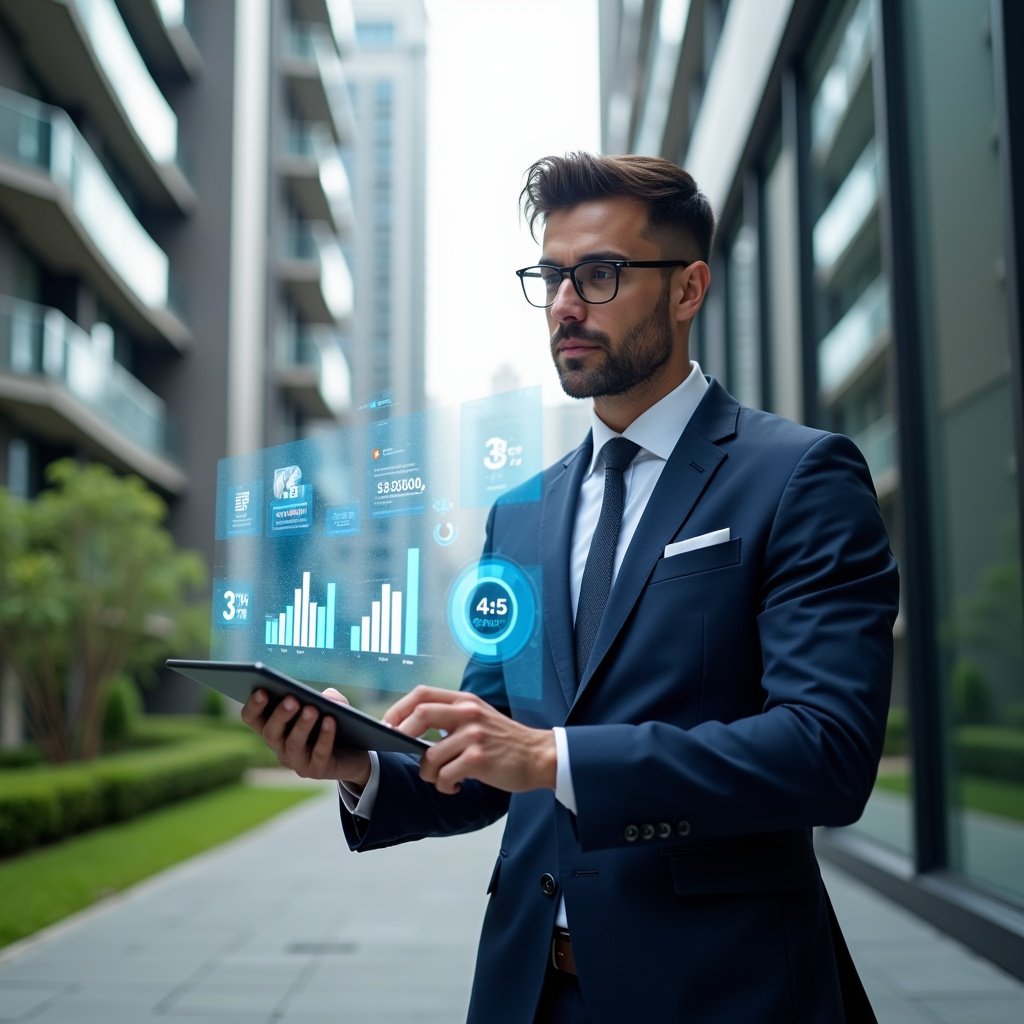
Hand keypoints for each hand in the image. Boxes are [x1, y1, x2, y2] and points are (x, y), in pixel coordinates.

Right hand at [240, 687, 370, 786]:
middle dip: (280, 715)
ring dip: (302, 725)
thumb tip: (327, 698)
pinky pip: (319, 753)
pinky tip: (330, 720)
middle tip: (290, 699)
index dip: (253, 706)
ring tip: (312, 709)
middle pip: (271, 733)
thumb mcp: (334, 705)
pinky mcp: (317, 770)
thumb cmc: (337, 722)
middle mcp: (280, 746)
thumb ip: (331, 698)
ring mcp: (297, 761)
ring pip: (293, 745)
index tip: (261, 690)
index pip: (253, 718)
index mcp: (275, 727)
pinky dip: (325, 736)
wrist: (356, 752)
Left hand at [383, 686, 555, 795]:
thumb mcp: (478, 717)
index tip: (387, 725)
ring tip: (440, 778)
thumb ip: (450, 717)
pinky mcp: (479, 759)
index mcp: (465, 700)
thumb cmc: (504, 741)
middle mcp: (468, 713)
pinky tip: (455, 786)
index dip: (399, 708)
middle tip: (400, 750)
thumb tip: (410, 729)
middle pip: (420, 716)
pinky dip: (443, 786)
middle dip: (401, 735)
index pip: (422, 694)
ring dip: (427, 773)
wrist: (538, 756)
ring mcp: (474, 735)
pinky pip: (444, 776)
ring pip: (429, 756)